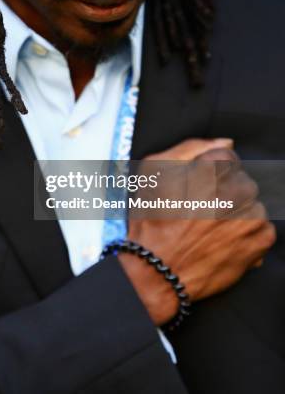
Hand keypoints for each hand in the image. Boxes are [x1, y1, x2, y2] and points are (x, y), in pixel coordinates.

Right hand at [118, 138, 275, 325]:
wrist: (157, 271)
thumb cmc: (151, 219)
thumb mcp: (153, 169)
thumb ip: (190, 147)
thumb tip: (227, 143)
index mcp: (212, 169)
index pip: (227, 156)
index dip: (209, 172)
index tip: (196, 188)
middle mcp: (235, 190)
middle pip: (242, 179)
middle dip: (225, 190)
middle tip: (201, 210)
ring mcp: (250, 217)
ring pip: (253, 203)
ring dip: (237, 211)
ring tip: (211, 227)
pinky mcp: (258, 241)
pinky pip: (263, 227)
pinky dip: (246, 232)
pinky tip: (222, 239)